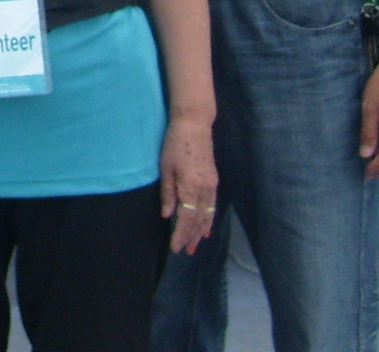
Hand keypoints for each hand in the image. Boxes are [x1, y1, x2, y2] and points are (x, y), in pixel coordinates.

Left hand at [159, 113, 217, 254]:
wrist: (194, 125)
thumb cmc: (174, 144)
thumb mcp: (165, 168)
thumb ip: (168, 193)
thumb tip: (167, 216)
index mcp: (191, 187)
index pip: (186, 218)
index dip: (181, 234)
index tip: (176, 248)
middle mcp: (205, 189)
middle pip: (199, 219)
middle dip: (192, 236)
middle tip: (186, 252)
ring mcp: (212, 185)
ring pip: (207, 214)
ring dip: (201, 231)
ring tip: (196, 245)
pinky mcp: (213, 181)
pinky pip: (212, 205)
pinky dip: (209, 218)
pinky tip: (206, 227)